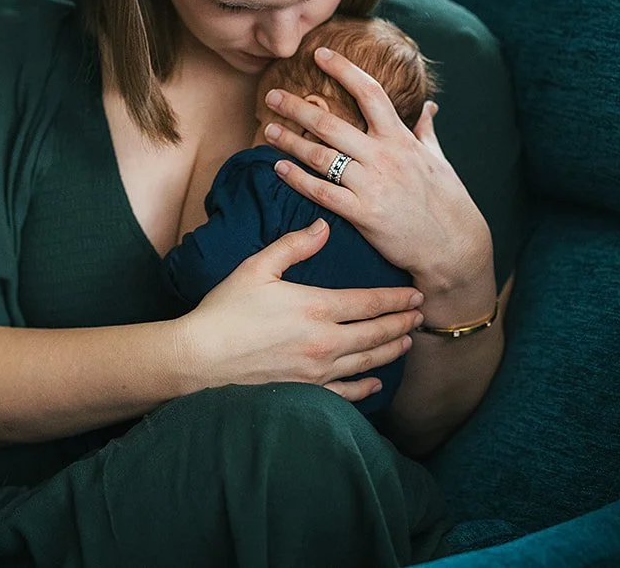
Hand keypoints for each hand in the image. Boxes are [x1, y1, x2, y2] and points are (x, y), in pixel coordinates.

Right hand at [177, 219, 424, 403]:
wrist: (200, 358)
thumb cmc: (225, 310)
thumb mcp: (257, 267)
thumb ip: (294, 246)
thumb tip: (324, 227)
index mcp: (316, 307)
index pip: (369, 302)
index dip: (396, 298)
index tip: (415, 294)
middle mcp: (324, 341)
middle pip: (376, 333)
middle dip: (401, 323)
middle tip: (420, 316)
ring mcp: (316, 371)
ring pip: (366, 361)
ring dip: (391, 350)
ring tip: (407, 341)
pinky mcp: (304, 391)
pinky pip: (345, 392)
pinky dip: (365, 386)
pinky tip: (376, 382)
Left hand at [261, 46, 495, 307]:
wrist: (453, 245)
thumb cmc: (447, 200)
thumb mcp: (439, 159)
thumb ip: (427, 130)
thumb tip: (430, 105)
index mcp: (401, 138)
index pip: (369, 92)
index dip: (343, 69)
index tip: (319, 53)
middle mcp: (384, 156)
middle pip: (331, 124)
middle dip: (297, 107)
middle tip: (271, 95)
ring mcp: (372, 185)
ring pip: (320, 156)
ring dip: (290, 142)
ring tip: (269, 130)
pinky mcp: (362, 213)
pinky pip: (321, 192)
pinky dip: (297, 179)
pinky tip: (279, 169)